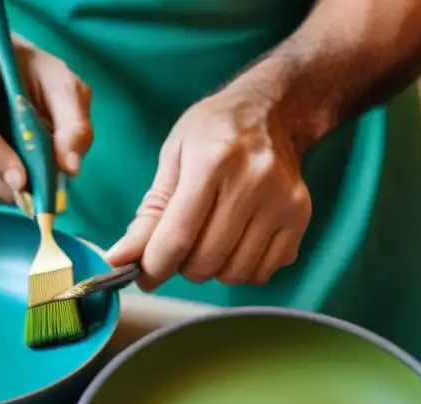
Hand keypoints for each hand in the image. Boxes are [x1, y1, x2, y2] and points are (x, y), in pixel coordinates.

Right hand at [0, 35, 92, 201]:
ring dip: (2, 190)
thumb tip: (70, 168)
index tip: (24, 182)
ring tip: (30, 182)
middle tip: (39, 195)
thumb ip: (74, 123)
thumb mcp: (62, 84)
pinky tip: (10, 177)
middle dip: (6, 183)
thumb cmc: (30, 72)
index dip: (0, 160)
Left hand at [107, 82, 311, 289]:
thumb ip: (149, 214)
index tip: (143, 276)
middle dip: (183, 265)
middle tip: (182, 246)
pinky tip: (236, 242)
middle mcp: (253, 180)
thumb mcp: (172, 159)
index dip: (154, 267)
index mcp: (213, 161)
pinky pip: (262, 272)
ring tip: (211, 239)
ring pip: (234, 273)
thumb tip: (119, 259)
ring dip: (213, 269)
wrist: (271, 110)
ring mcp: (282, 200)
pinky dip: (242, 269)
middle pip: (205, 261)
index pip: (178, 237)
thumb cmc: (212, 133)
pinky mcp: (300, 216)